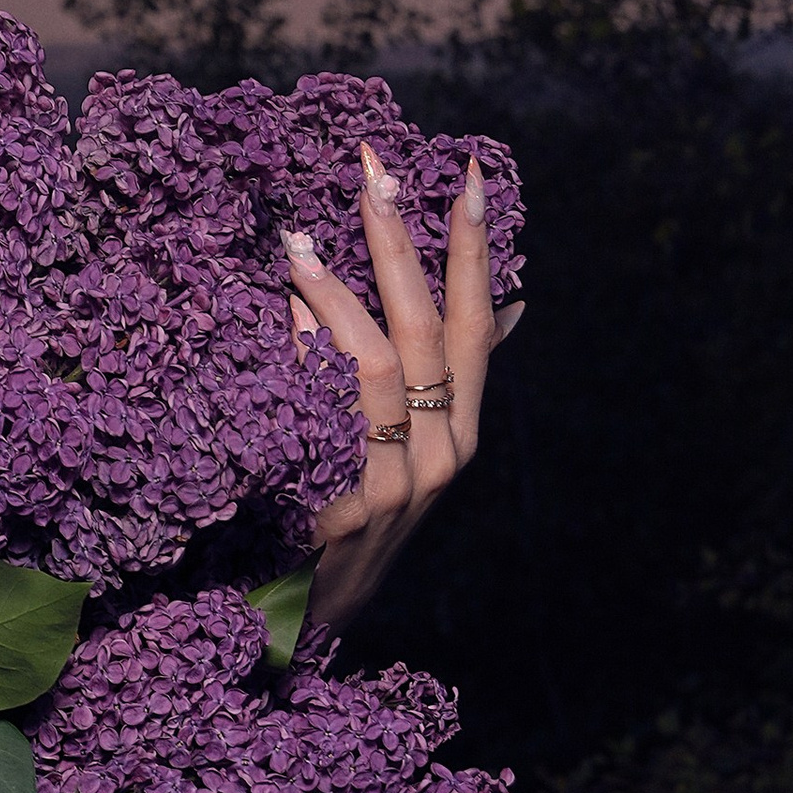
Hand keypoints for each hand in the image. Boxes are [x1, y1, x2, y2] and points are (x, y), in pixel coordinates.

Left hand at [288, 147, 524, 640]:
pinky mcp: (349, 505)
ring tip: (296, 237)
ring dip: (335, 291)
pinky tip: (279, 312)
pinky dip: (304, 354)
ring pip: (376, 361)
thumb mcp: (411, 454)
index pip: (475, 323)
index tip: (466, 175)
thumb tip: (513, 306)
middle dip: (400, 243)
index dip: (475, 250)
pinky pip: (328, 410)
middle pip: (427, 327)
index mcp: (460, 430)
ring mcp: (399, 482)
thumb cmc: (348, 519)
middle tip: (370, 171)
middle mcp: (443, 453)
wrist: (305, 622)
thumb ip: (447, 381)